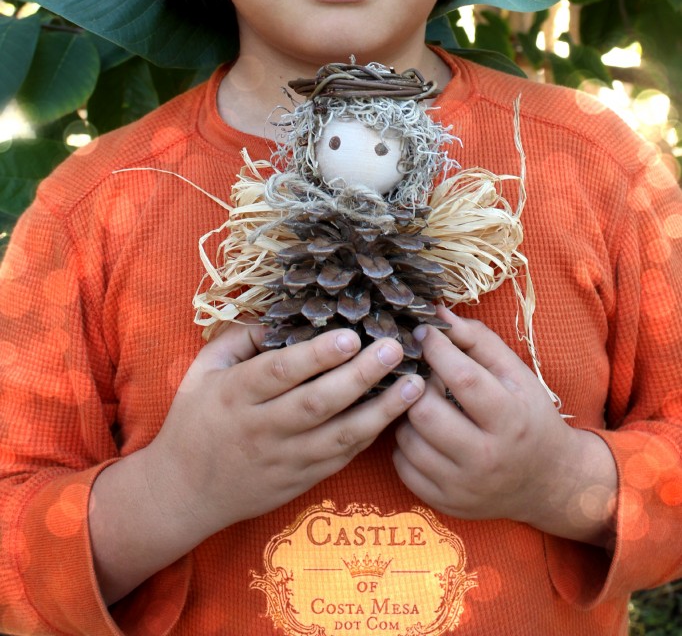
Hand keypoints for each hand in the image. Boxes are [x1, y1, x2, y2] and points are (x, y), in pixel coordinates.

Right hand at [147, 323, 423, 538]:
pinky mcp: (300, 481)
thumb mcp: (202, 371)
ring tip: (414, 385)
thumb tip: (278, 314)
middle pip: (317, 403)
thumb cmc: (193, 421)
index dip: (317, 355)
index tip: (350, 335)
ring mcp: (284, 459)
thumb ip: (238, 339)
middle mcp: (262, 428)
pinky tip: (395, 414)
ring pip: (339, 436)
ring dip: (381, 410)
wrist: (182, 493)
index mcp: (235, 395)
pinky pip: (340, 458)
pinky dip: (370, 436)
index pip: (281, 373)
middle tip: (394, 349)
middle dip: (360, 375)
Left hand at [393, 308, 615, 545]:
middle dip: (418, 385)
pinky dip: (406, 445)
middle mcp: (486, 458)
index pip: (462, 377)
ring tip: (426, 404)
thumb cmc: (528, 416)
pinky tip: (424, 434)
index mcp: (510, 419)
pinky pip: (402, 466)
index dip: (435, 348)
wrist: (547, 482)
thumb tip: (436, 314)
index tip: (422, 332)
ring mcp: (464, 486)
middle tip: (424, 375)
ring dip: (409, 414)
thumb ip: (478, 340)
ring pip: (407, 439)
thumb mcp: (516, 374)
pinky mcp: (446, 503)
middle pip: (426, 412)